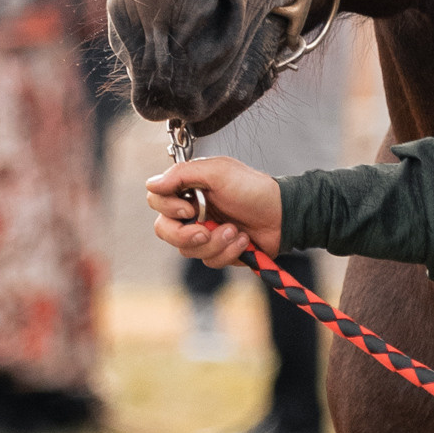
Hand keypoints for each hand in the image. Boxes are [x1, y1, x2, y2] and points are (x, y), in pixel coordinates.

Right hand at [146, 157, 283, 264]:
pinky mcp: (218, 251)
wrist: (282, 214)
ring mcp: (204, 233)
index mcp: (188, 189)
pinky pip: (210, 261)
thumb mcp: (218, 172)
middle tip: (206, 230)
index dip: (169, 209)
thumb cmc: (253, 188)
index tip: (190, 208)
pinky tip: (243, 240)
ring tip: (236, 230)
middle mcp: (192, 212)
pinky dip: (228, 251)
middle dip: (186, 235)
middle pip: (164, 231)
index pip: (157, 201)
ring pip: (188, 250)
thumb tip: (151, 184)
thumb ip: (182, 174)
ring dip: (215, 242)